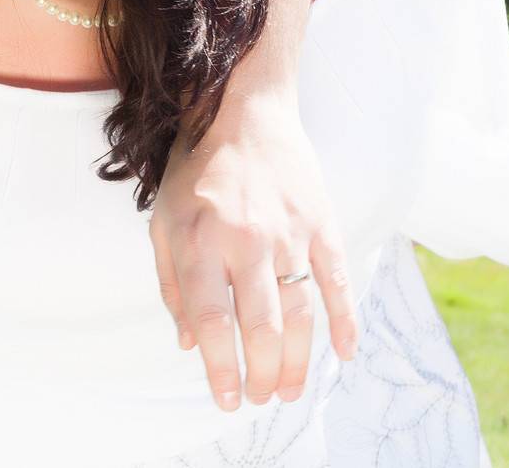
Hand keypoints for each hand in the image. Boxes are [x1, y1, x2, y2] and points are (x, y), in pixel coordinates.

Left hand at [149, 88, 356, 411]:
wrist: (244, 110)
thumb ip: (172, 285)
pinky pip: (338, 281)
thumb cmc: (196, 172)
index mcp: (200, 241)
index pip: (213, 321)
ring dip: (299, 361)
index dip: (220, 367)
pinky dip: (345, 321)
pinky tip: (345, 354)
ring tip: (291, 391)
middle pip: (261, 327)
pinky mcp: (321, 222)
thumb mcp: (163, 222)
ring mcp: (289, 232)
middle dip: (262, 374)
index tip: (226, 398)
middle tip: (261, 398)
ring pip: (300, 313)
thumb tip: (189, 343)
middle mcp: (245, 240)